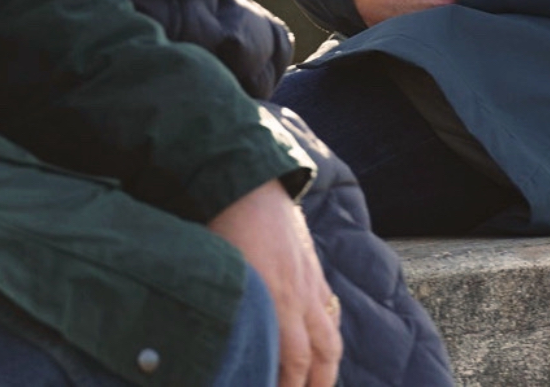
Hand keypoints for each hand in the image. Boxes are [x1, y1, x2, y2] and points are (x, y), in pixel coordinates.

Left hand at [208, 180, 340, 386]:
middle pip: (323, 354)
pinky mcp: (313, 267)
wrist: (250, 182)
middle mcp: (301, 296)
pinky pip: (329, 308)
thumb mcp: (219, 273)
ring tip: (320, 384)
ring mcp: (311, 281)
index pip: (295, 361)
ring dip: (328, 365)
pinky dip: (328, 331)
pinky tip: (320, 341)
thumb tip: (218, 343)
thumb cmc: (225, 226)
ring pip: (331, 333)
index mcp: (277, 301)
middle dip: (318, 385)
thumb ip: (226, 312)